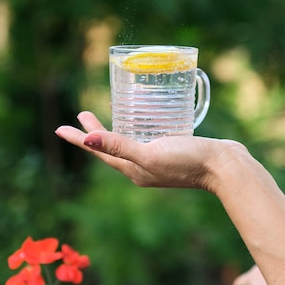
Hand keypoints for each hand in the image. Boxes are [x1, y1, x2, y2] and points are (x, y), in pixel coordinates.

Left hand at [55, 111, 244, 191]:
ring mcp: (157, 161)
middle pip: (111, 147)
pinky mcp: (172, 152)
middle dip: (95, 132)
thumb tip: (87, 139)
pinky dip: (137, 130)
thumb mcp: (150, 153)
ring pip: (128, 144)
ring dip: (114, 130)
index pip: (99, 152)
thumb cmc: (188, 160)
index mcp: (133, 170)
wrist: (225, 167)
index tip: (60, 128)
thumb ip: (120, 145)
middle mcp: (142, 168)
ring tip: (106, 115)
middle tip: (82, 114)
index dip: (79, 139)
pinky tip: (143, 120)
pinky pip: (146, 140)